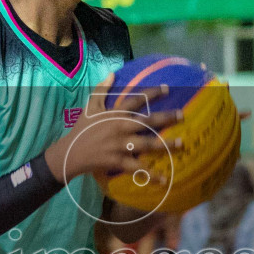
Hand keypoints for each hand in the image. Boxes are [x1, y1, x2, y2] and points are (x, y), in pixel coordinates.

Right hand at [44, 76, 180, 183]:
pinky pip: (137, 168)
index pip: (136, 100)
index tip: (168, 88)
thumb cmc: (82, 129)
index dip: (152, 93)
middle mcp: (120, 127)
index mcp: (115, 113)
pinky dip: (150, 175)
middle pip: (147, 121)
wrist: (71, 152)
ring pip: (146, 144)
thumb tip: (112, 73)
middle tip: (182, 115)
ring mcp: (120, 145)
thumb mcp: (90, 106)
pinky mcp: (118, 161)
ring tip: (181, 143)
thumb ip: (101, 89)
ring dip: (165, 144)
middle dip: (166, 118)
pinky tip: (164, 179)